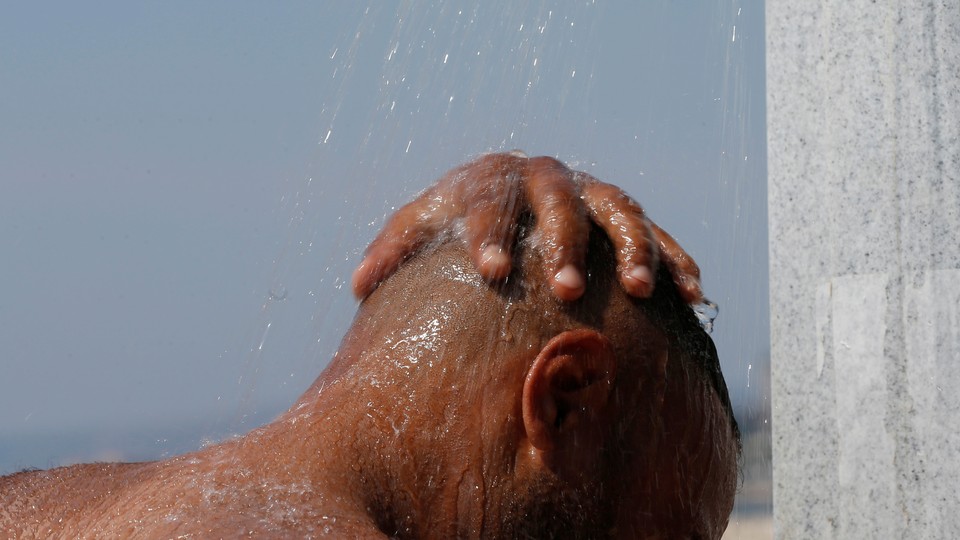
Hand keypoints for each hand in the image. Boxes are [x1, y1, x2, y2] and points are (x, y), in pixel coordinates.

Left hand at [351, 152, 701, 302]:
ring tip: (636, 290)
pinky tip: (692, 294)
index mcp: (492, 179)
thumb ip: (393, 249)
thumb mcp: (421, 226)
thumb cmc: (456, 216)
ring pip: (618, 209)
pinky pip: (658, 230)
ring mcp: (589, 190)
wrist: (507, 187)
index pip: (491, 201)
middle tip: (564, 289)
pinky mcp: (622, 210)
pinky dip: (676, 258)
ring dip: (631, 247)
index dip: (490, 233)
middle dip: (564, 244)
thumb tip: (358, 287)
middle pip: (560, 204)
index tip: (491, 272)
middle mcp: (545, 178)